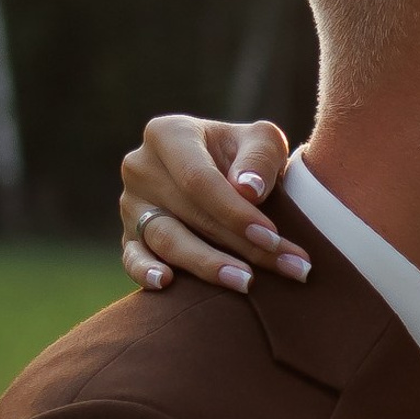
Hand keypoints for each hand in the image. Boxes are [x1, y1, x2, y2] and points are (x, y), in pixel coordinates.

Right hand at [120, 115, 309, 293]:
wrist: (228, 174)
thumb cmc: (247, 156)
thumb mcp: (263, 141)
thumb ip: (260, 157)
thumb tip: (248, 190)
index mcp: (168, 135)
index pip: (199, 180)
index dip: (235, 212)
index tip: (272, 236)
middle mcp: (142, 167)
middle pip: (192, 214)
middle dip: (244, 246)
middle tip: (289, 268)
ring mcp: (132, 204)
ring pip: (167, 240)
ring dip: (208, 265)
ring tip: (247, 283)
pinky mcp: (130, 235)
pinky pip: (131, 257)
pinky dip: (144, 271)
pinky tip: (165, 283)